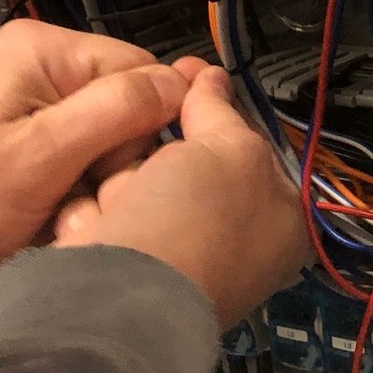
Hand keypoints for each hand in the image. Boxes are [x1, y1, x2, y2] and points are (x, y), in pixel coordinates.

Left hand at [0, 19, 204, 307]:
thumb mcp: (44, 157)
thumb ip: (117, 111)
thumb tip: (185, 80)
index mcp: (40, 47)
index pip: (139, 70)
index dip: (142, 128)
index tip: (113, 179)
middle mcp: (34, 61)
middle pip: (122, 105)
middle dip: (111, 161)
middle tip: (77, 207)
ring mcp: (22, 99)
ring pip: (101, 138)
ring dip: (90, 183)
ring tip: (56, 218)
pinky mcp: (15, 135)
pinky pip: (72, 156)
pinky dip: (67, 191)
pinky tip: (44, 218)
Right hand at [54, 65, 311, 328]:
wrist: (119, 300)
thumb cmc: (197, 220)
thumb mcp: (229, 150)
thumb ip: (222, 110)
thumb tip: (213, 78)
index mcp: (280, 224)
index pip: (248, 146)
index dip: (216, 106)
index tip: (184, 73)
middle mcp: (231, 247)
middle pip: (185, 162)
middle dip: (158, 151)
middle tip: (146, 147)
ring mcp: (170, 262)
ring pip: (136, 182)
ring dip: (120, 180)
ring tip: (117, 197)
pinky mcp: (116, 272)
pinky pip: (102, 214)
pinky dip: (92, 213)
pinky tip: (93, 223)